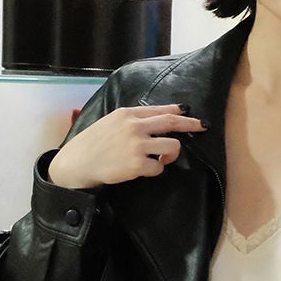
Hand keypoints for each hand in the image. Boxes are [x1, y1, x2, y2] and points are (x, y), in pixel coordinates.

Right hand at [48, 104, 205, 188]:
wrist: (77, 163)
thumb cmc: (92, 144)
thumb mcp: (110, 122)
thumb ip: (132, 120)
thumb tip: (155, 119)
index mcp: (127, 114)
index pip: (160, 110)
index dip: (178, 112)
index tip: (189, 112)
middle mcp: (134, 126)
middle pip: (172, 123)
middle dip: (191, 124)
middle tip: (203, 126)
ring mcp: (137, 145)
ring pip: (172, 147)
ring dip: (171, 155)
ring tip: (160, 160)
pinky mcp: (137, 165)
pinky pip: (159, 168)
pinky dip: (155, 171)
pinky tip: (143, 170)